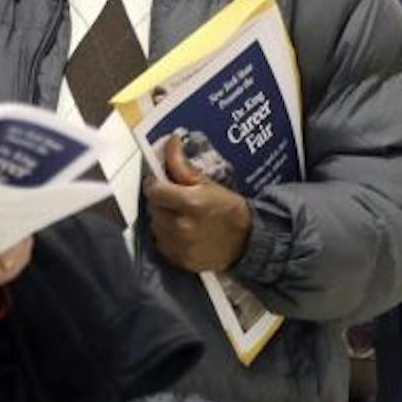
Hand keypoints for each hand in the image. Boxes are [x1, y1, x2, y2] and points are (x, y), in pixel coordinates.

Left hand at [145, 133, 251, 273]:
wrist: (247, 243)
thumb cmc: (229, 209)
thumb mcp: (209, 184)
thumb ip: (183, 165)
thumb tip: (170, 141)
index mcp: (191, 203)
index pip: (154, 189)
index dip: (157, 184)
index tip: (164, 183)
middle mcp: (181, 226)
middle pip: (154, 207)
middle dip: (161, 200)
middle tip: (177, 199)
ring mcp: (179, 246)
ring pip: (155, 225)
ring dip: (163, 218)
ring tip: (181, 216)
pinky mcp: (178, 260)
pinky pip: (162, 243)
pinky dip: (168, 236)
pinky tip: (182, 232)